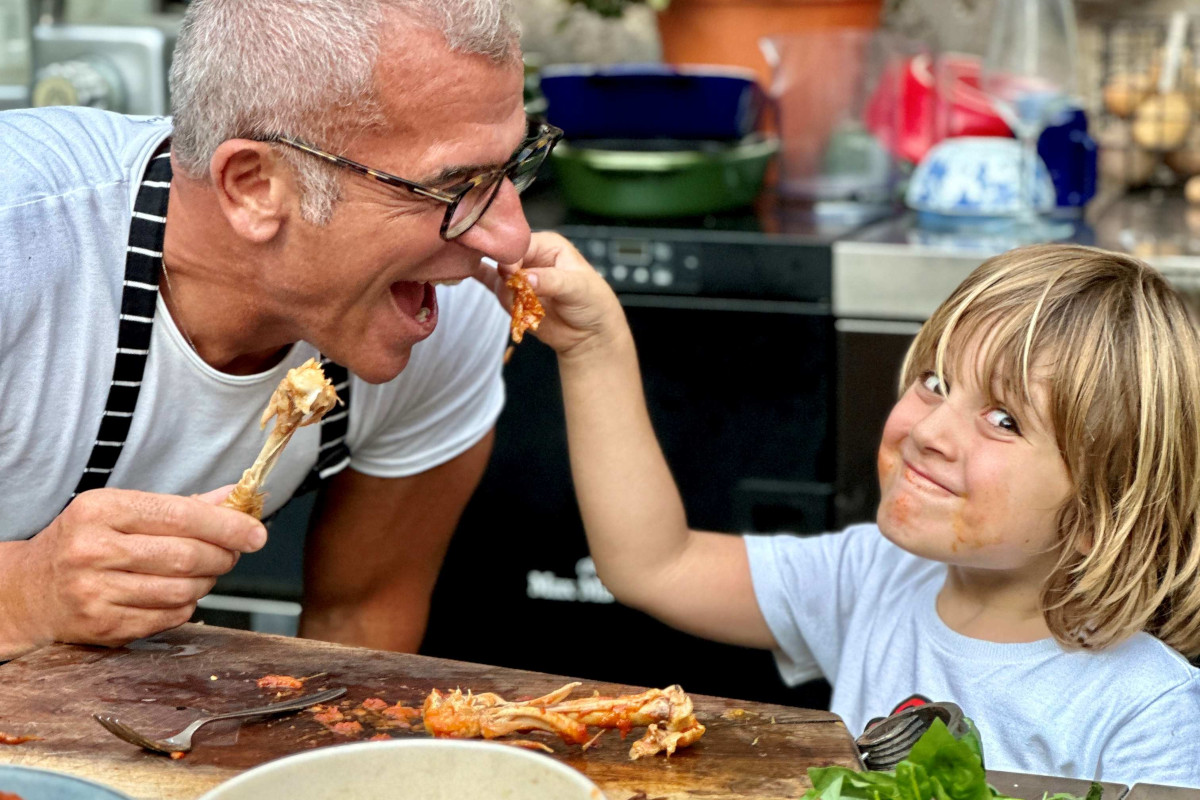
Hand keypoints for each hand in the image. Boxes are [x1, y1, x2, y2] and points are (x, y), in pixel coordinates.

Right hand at [0, 487, 265, 657]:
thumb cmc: (88, 543)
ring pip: (183, 590)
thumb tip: (236, 498)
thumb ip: (182, 506)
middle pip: (186, 556)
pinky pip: (169, 616)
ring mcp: (95, 592)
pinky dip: (186, 605)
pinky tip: (176, 594)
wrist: (31, 591)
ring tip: (202, 574)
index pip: (181, 516)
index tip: (257, 533)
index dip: (227, 526)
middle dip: (222, 556)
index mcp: (102, 510)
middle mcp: (93, 550)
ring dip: (207, 583)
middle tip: (231, 554)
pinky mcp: (103, 626)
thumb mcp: (123, 511)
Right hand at [472, 232, 628, 359]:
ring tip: (524, 306)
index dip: (512, 257)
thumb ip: (551, 281)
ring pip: (496, 277)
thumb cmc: (592, 302)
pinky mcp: (508, 293)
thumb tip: (525, 278)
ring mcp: (517, 275)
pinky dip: (478, 279)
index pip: (520, 243)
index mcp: (547, 244)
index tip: (511, 275)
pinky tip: (463, 271)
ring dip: (506, 294)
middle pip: (503, 256)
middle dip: (505, 276)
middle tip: (514, 291)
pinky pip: (488, 282)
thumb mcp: (577, 288)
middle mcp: (529, 256)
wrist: (588, 333)